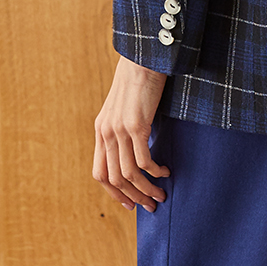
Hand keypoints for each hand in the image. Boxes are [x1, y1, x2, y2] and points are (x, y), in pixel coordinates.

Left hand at [93, 56, 170, 212]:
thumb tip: (136, 153)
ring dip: (146, 189)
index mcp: (101, 131)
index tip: (131, 204)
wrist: (143, 59)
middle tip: (151, 205)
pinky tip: (166, 171)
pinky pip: (144, 161)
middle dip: (133, 197)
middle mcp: (106, 133)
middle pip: (114, 178)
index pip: (100, 173)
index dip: (114, 193)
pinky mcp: (136, 126)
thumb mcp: (123, 110)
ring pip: (129, 174)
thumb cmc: (139, 83)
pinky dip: (155, 172)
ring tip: (161, 194)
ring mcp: (120, 130)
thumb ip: (123, 130)